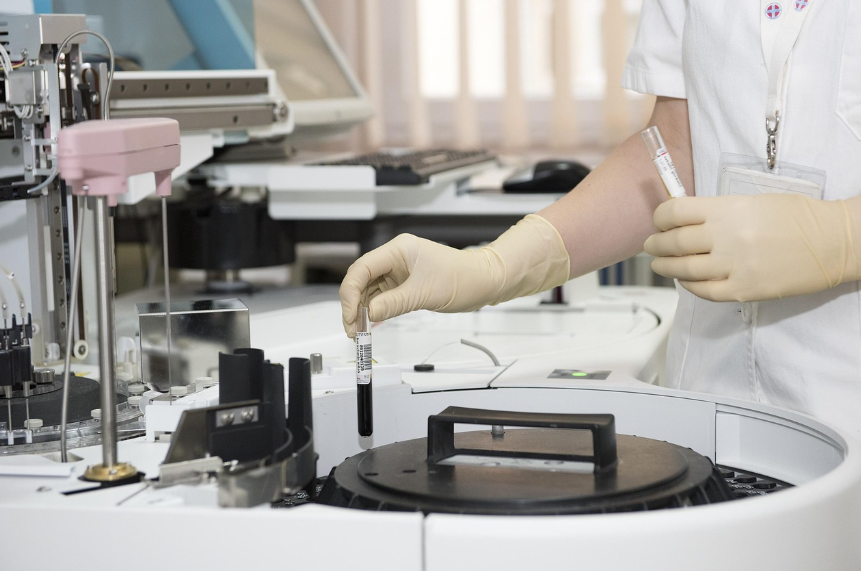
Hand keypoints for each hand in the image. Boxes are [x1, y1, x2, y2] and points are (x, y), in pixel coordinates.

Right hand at [339, 214, 569, 335]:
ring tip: (360, 332)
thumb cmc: (463, 278)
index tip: (350, 316)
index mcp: (398, 250)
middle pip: (361, 280)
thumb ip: (393, 303)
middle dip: (353, 305)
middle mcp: (395, 258)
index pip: (362, 268)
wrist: (484, 282)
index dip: (350, 293)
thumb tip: (368, 314)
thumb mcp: (425, 293)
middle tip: (353, 330)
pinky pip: (382, 298)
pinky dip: (374, 312)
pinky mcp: (404, 285)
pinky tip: (370, 325)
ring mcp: (398, 272)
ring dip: (362, 311)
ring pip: (369, 291)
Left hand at [644, 194, 860, 301]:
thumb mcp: (752, 201)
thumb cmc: (796, 217)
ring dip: (665, 267)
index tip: (658, 222)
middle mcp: (726, 237)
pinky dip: (689, 285)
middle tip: (651, 246)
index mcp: (727, 209)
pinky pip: (704, 291)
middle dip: (656, 245)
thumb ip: (717, 212)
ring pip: (683, 269)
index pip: (675, 212)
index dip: (660, 218)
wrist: (834, 242)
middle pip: (673, 242)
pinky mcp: (743, 289)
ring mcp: (733, 266)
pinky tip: (685, 280)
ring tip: (660, 264)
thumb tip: (685, 220)